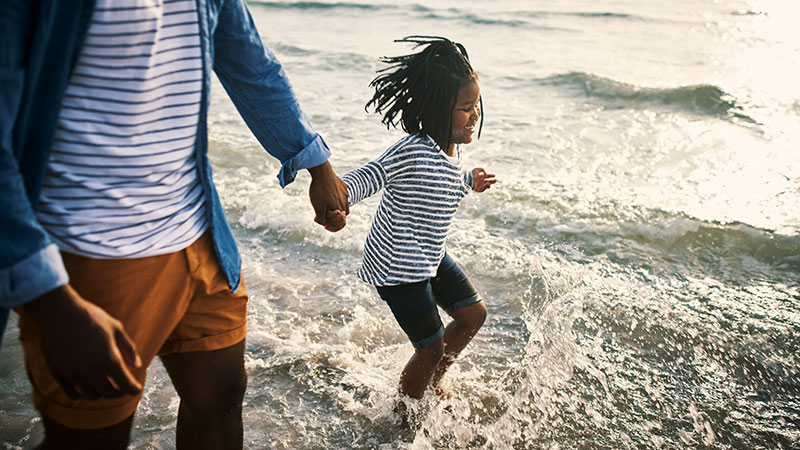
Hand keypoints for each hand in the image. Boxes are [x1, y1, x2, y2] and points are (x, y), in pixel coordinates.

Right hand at [22, 285, 142, 398]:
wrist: (58, 312)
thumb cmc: (90, 317)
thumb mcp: (116, 328)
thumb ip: (128, 348)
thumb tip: (137, 365)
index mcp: (109, 359)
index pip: (126, 385)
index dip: (133, 389)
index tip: (135, 388)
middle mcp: (92, 371)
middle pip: (110, 394)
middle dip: (119, 391)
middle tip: (121, 386)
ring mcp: (74, 374)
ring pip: (92, 396)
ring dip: (102, 393)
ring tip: (105, 384)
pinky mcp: (59, 374)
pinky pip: (73, 394)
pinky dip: (83, 394)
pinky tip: (88, 387)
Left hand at [308, 161, 348, 230]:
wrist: (322, 172)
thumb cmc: (319, 191)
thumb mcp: (318, 207)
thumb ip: (321, 218)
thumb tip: (323, 224)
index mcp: (339, 208)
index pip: (341, 221)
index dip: (334, 224)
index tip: (326, 222)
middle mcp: (345, 201)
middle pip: (344, 213)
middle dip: (336, 215)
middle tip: (326, 212)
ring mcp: (345, 192)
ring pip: (344, 203)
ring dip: (337, 205)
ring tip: (327, 202)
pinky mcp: (343, 185)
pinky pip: (343, 193)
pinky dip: (337, 196)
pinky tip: (329, 192)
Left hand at [472, 168, 496, 192]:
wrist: (468, 181)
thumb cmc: (472, 175)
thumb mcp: (476, 169)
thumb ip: (482, 169)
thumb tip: (485, 174)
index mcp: (481, 177)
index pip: (487, 176)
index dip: (491, 176)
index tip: (494, 175)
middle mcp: (481, 181)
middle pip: (489, 181)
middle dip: (492, 181)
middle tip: (495, 180)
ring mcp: (481, 185)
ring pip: (487, 185)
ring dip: (489, 184)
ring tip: (488, 182)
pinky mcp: (480, 189)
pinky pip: (484, 188)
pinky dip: (486, 186)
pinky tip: (486, 184)